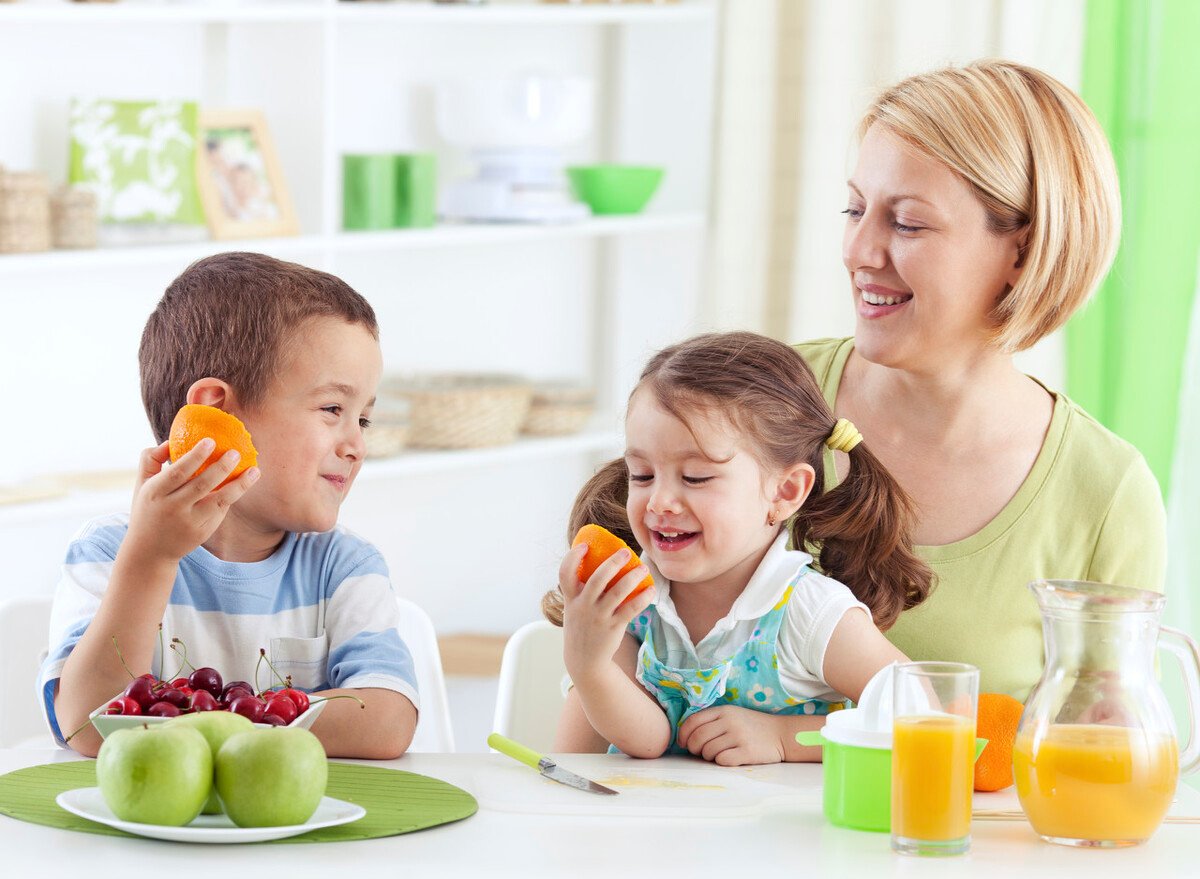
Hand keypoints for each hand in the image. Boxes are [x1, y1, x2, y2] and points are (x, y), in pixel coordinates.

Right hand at [123, 439, 259, 564]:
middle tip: (236, 452)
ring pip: (219, 501)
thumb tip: (171, 441)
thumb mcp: (141, 484)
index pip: (177, 472)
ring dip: (240, 485)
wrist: (150, 550)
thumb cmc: (148, 508)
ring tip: (254, 470)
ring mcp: (190, 522)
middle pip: (201, 485)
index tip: (211, 441)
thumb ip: (151, 459)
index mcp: (155, 492)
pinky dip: (234, 495)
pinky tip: (246, 482)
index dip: (195, 456)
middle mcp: (173, 508)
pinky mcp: (203, 532)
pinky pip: (221, 511)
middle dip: (221, 468)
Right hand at [559, 543, 652, 685]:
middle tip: (625, 552)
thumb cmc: (582, 626)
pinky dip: (643, 599)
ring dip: (632, 578)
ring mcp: (599, 617)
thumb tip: (603, 564)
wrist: (584, 659)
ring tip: (644, 568)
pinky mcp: (613, 627)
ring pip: (617, 592)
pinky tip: (651, 591)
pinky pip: (631, 609)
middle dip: (612, 563)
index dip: (573, 557)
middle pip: (597, 579)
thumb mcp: (574, 608)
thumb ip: (582, 590)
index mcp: (571, 598)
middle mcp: (583, 606)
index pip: (565, 573)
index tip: (585, 546)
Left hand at [676, 705, 787, 765]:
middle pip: (698, 737)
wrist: (780, 734)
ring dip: (707, 756)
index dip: (683, 734)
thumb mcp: (732, 715)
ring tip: (716, 754)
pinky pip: (722, 760)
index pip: (693, 721)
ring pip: (708, 751)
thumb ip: (712, 720)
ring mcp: (739, 736)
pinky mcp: (747, 751)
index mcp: (724, 710)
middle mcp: (730, 721)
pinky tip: (728, 758)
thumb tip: (686, 735)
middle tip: (699, 752)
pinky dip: (720, 761)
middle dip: (693, 748)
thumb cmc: (752, 726)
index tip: (683, 743)